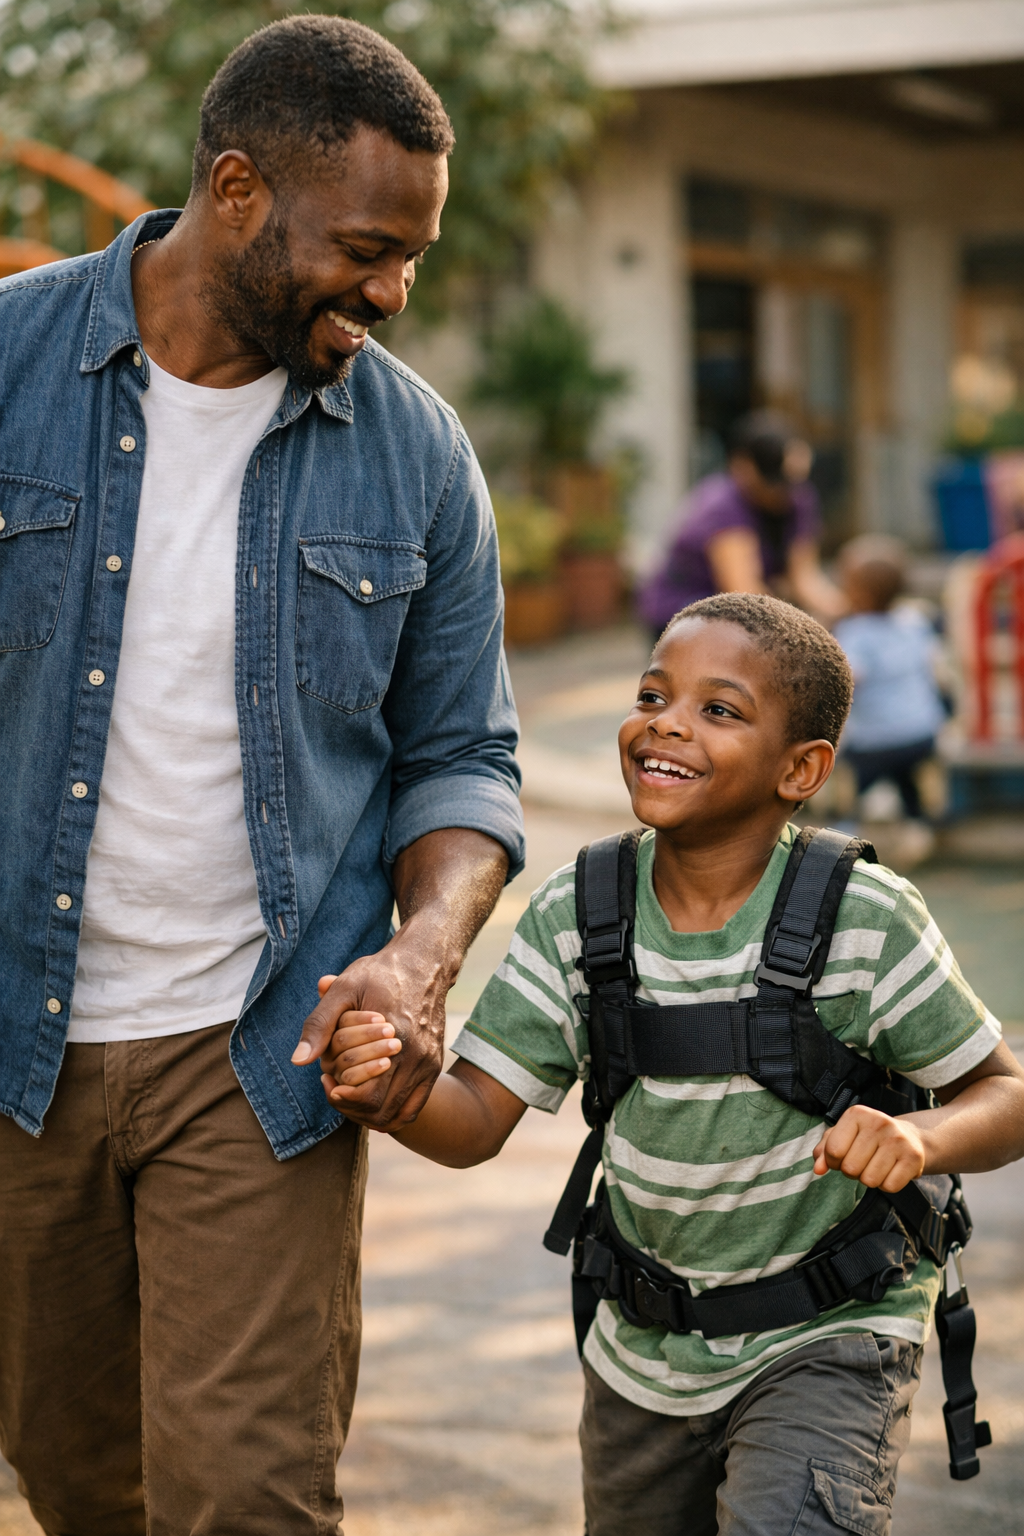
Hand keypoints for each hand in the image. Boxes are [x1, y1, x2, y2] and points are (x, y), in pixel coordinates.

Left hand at [291, 914, 449, 1130]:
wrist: (423, 963)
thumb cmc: (379, 974)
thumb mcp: (344, 989)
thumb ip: (320, 1025)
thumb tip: (298, 1060)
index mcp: (395, 1039)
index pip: (367, 1094)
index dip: (342, 1097)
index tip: (327, 1081)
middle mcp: (416, 1057)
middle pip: (381, 1110)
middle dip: (351, 1108)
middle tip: (335, 1090)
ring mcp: (428, 1064)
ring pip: (397, 1115)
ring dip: (369, 1114)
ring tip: (350, 1095)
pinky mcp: (434, 1065)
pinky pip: (414, 1107)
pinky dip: (393, 1114)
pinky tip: (372, 1099)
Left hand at [813, 1104, 925, 1192]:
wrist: (909, 1137)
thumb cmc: (868, 1137)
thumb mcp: (844, 1135)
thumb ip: (825, 1150)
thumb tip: (818, 1169)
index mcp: (857, 1114)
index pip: (833, 1150)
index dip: (833, 1161)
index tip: (842, 1157)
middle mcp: (879, 1122)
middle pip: (850, 1168)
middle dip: (852, 1172)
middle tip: (863, 1161)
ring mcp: (898, 1140)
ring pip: (869, 1180)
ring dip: (869, 1179)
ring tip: (877, 1165)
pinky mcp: (914, 1157)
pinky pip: (889, 1187)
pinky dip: (886, 1185)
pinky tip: (890, 1170)